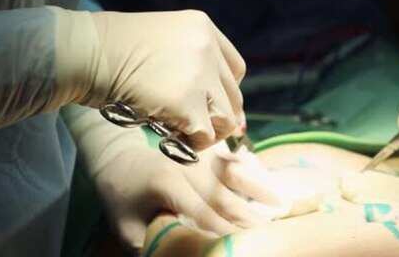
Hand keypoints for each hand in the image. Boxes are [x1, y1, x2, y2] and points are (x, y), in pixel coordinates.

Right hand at [55, 8, 245, 149]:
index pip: (235, 69)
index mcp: (202, 27)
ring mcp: (200, 74)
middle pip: (233, 96)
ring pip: (226, 118)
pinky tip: (168, 141)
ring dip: (206, 134)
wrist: (83, 52)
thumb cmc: (111, 51)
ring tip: (180, 135)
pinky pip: (204, 135)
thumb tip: (223, 108)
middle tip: (192, 130)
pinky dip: (190, 145)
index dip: (223, 93)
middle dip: (216, 118)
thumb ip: (190, 63)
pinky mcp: (187, 103)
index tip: (209, 107)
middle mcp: (207, 47)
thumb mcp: (160, 41)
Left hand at [94, 141, 289, 249]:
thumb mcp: (130, 230)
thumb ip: (156, 244)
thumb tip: (185, 254)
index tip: (241, 244)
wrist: (118, 162)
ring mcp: (195, 155)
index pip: (203, 210)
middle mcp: (185, 165)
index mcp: (166, 183)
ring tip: (280, 203)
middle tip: (268, 231)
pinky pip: (231, 161)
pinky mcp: (203, 151)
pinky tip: (267, 181)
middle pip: (223, 192)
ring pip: (232, 172)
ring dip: (257, 187)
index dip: (224, 229)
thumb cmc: (123, 201)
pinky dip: (250, 171)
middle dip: (246, 214)